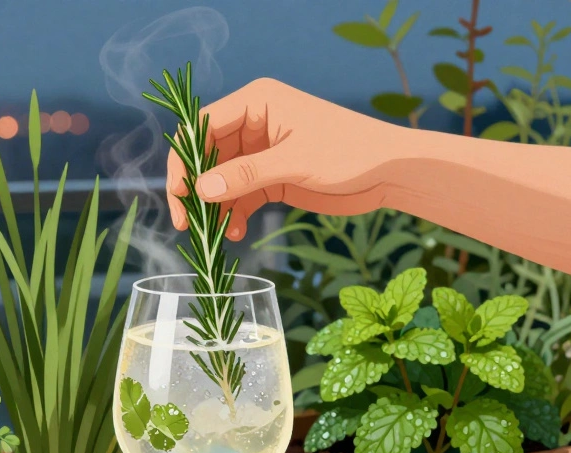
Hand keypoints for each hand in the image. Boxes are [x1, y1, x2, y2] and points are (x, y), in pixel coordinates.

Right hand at [166, 77, 406, 240]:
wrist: (389, 172)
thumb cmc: (349, 152)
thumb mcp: (295, 163)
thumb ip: (247, 175)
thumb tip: (201, 189)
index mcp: (256, 101)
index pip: (201, 127)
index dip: (184, 160)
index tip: (180, 195)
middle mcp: (253, 122)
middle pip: (206, 155)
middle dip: (197, 189)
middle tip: (190, 224)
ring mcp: (261, 151)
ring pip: (221, 179)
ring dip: (216, 207)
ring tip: (218, 233)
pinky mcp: (272, 176)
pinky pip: (241, 195)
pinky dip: (235, 214)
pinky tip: (236, 233)